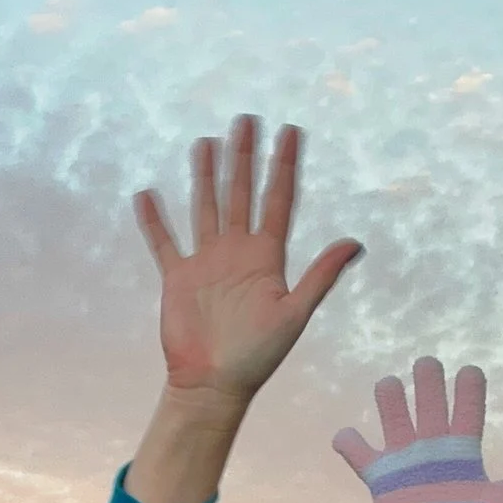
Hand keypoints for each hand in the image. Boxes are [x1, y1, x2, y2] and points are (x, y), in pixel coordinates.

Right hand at [133, 115, 361, 414]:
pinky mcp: (178, 278)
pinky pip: (164, 243)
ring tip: (206, 142)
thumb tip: (355, 243)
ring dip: (206, 175)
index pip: (279, 200)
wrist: (213, 384)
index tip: (290, 131)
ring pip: (206, 207)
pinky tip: (147, 195)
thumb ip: (321, 275)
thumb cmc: (257, 356)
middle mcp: (237, 253)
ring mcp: (207, 263)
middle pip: (241, 193)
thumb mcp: (294, 313)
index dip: (284, 165)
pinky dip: (155, 221)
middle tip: (247, 118)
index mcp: (267, 257)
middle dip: (244, 156)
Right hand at [333, 358, 502, 502]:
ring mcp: (405, 459)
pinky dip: (349, 442)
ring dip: (390, 397)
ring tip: (389, 385)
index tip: (470, 372)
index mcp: (462, 448)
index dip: (469, 386)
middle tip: (427, 364)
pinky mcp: (381, 477)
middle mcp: (432, 446)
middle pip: (429, 399)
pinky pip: (360, 454)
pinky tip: (346, 435)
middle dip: (427, 379)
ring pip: (394, 415)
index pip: (467, 406)